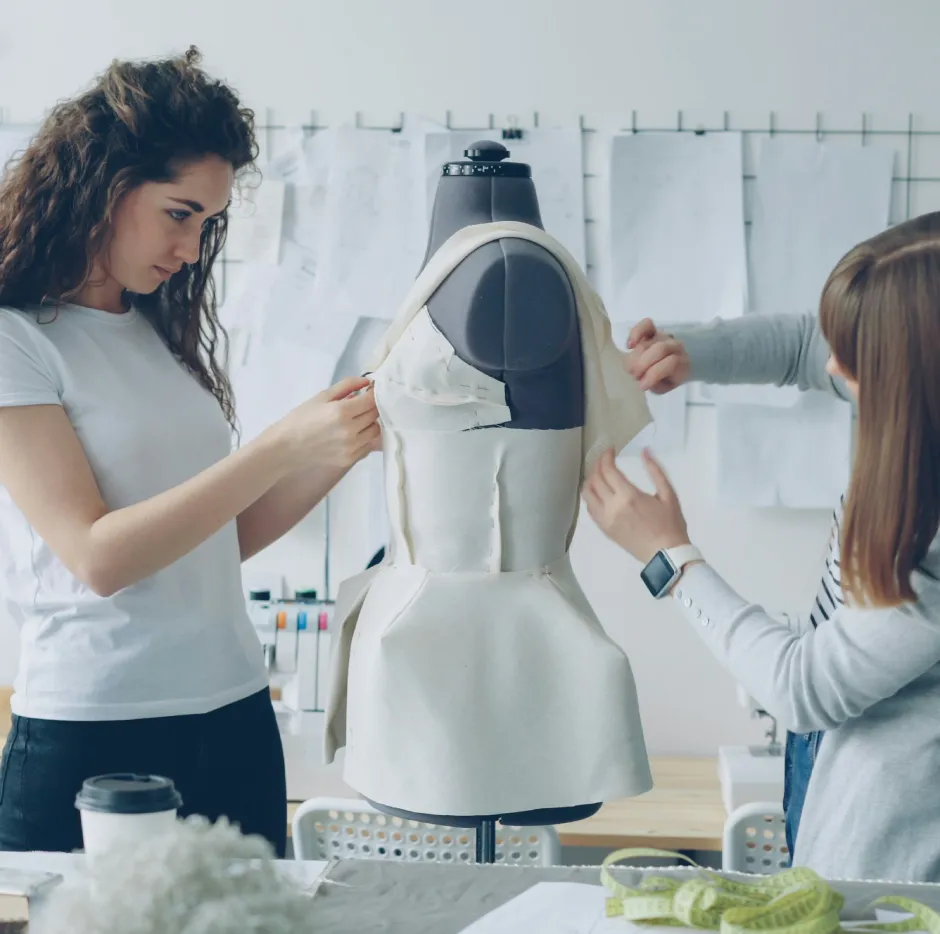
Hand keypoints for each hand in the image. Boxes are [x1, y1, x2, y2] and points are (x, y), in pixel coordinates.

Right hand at [273, 376, 380, 471]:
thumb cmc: (300, 420)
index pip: (371, 400)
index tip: (370, 391)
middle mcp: (349, 431)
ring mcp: (351, 448)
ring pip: (375, 431)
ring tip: (356, 420)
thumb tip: (367, 381)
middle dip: (371, 407)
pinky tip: (353, 434)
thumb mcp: (321, 396)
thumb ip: (347, 386)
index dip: (373, 393)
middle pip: (375, 415)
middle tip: (361, 405)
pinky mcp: (350, 460)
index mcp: (341, 412)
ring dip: (370, 423)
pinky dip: (365, 438)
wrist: (286, 448)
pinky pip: (368, 446)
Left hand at [583, 447, 689, 563]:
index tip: (611, 449)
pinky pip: (589, 508)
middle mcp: (612, 506)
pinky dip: (590, 495)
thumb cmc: (671, 524)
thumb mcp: (669, 494)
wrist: (666, 555)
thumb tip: (645, 451)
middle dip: (598, 464)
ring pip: (587, 493)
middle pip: (595, 478)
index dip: (606, 456)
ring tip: (599, 472)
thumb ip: (656, 471)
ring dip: (590, 478)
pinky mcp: (604, 528)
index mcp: (628, 496)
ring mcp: (605, 519)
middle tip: (605, 458)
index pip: (608, 470)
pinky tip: (598, 490)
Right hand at [624, 318, 689, 393]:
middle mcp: (674, 346)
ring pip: (647, 343)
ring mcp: (663, 337)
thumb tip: (642, 379)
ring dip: (634, 358)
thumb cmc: (667, 377)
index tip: (642, 386)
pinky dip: (635, 333)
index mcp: (683, 363)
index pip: (671, 363)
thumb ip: (655, 384)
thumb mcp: (665, 386)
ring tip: (632, 369)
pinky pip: (646, 324)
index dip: (653, 375)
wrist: (674, 364)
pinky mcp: (653, 330)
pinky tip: (629, 346)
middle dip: (642, 365)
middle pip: (659, 350)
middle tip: (636, 376)